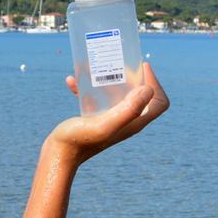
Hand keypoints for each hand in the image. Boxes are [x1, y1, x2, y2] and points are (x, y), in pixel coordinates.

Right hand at [47, 62, 169, 163]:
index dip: (156, 84)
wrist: (58, 154)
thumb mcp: (105, 124)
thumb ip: (128, 110)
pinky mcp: (95, 118)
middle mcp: (126, 121)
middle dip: (131, 76)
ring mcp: (110, 119)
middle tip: (118, 63)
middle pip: (139, 95)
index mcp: (134, 122)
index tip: (141, 67)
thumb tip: (148, 89)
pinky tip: (72, 81)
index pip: (159, 103)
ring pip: (117, 93)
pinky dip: (86, 87)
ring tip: (93, 67)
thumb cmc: (80, 141)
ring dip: (107, 79)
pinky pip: (96, 98)